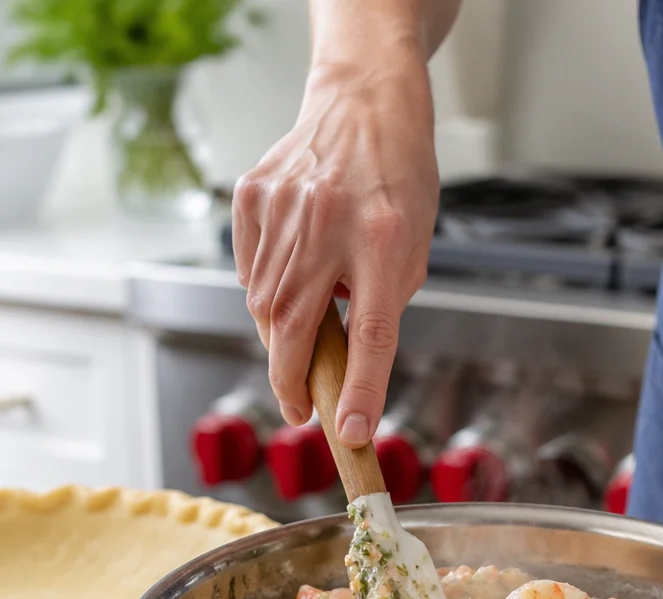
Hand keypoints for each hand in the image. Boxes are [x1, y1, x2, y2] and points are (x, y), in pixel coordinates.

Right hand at [232, 53, 438, 446]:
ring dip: (280, 337)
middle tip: (300, 409)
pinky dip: (264, 293)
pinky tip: (288, 283)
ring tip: (302, 335)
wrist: (363, 102)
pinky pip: (249, 270)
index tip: (352, 432)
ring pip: (264, 304)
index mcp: (385, 236)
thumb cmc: (398, 180)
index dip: (362, 390)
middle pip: (295, 326)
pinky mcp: (252, 196)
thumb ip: (381, 304)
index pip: (373, 332)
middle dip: (292, 381)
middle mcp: (328, 221)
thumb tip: (342, 365)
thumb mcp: (413, 247)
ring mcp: (283, 206)